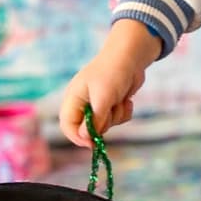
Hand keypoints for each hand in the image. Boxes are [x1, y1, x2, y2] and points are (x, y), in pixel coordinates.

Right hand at [57, 23, 159, 147]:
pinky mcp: (112, 104)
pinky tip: (127, 99)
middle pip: (87, 128)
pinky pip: (117, 119)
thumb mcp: (103, 97)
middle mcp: (84, 103)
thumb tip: (84, 138)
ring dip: (116, 116)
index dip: (78, 137)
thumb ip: (94, 119)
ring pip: (105, 125)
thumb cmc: (113, 72)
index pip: (67, 126)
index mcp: (74, 99)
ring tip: (119, 100)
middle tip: (111, 110)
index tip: (93, 144)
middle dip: (103, 124)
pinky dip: (124, 112)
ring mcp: (98, 104)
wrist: (132, 56)